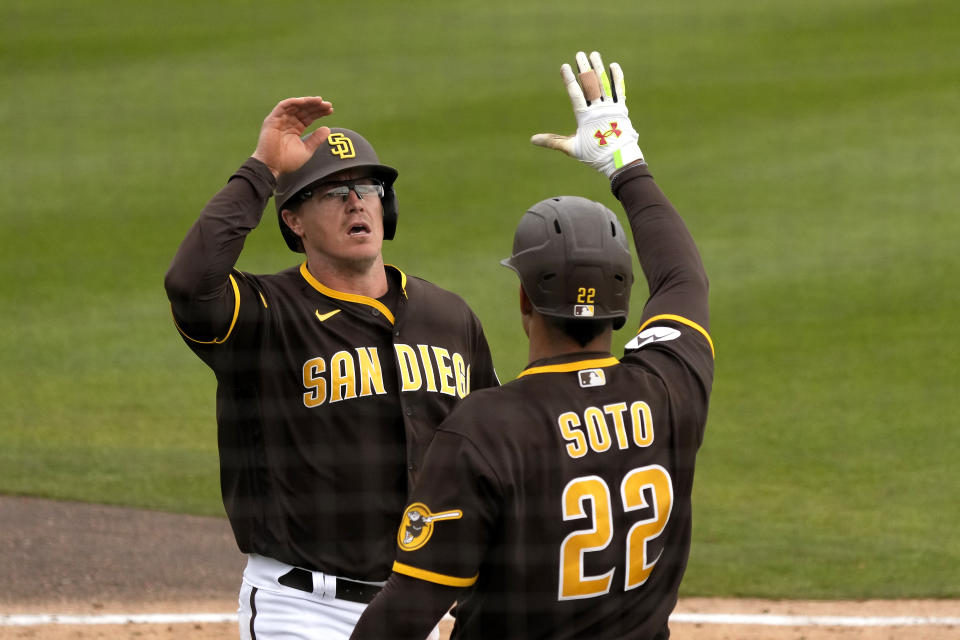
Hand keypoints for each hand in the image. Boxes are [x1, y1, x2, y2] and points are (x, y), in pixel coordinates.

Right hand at [251, 97, 334, 178]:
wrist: (272, 167)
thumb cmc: (287, 161)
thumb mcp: (306, 150)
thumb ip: (316, 139)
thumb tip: (328, 129)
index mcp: (296, 128)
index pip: (309, 116)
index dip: (319, 112)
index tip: (330, 110)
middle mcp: (288, 122)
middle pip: (304, 109)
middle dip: (316, 106)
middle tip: (328, 105)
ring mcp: (280, 120)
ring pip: (295, 106)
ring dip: (307, 102)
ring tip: (319, 101)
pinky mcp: (272, 119)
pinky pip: (283, 107)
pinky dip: (294, 102)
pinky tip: (305, 101)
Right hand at [531, 51, 643, 177]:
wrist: (618, 159)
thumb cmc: (593, 154)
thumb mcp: (571, 147)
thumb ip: (552, 141)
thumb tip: (532, 140)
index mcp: (585, 117)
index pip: (575, 94)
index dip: (569, 79)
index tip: (565, 66)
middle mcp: (598, 109)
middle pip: (590, 85)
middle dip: (584, 68)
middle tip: (580, 54)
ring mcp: (610, 108)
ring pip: (603, 84)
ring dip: (598, 68)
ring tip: (594, 54)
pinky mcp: (621, 109)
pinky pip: (619, 90)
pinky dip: (616, 78)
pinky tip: (613, 66)